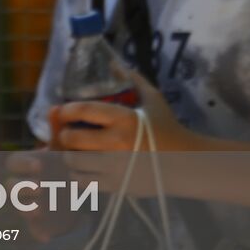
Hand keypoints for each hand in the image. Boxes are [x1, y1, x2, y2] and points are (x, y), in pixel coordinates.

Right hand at [5, 148, 84, 240]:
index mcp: (24, 164)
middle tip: (40, 187)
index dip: (24, 164)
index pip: (13, 163)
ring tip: (40, 210)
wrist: (75, 183)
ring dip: (26, 209)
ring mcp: (29, 203)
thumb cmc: (66, 161)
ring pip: (20, 207)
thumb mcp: (65, 151)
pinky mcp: (39, 220)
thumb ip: (63, 147)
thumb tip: (69, 140)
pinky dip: (38, 233)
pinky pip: (34, 229)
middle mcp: (22, 184)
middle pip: (11, 186)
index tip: (40, 166)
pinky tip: (46, 238)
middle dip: (23, 188)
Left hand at [51, 73, 198, 196]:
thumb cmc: (168, 128)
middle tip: (67, 134)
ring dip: (68, 156)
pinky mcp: (117, 186)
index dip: (66, 110)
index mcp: (124, 119)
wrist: (188, 162)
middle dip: (64, 135)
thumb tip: (113, 64)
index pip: (84, 110)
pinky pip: (85, 182)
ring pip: (74, 163)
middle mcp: (117, 143)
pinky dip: (78, 175)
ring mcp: (115, 167)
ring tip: (72, 152)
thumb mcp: (154, 100)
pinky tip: (83, 168)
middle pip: (72, 139)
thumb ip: (133, 80)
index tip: (61, 111)